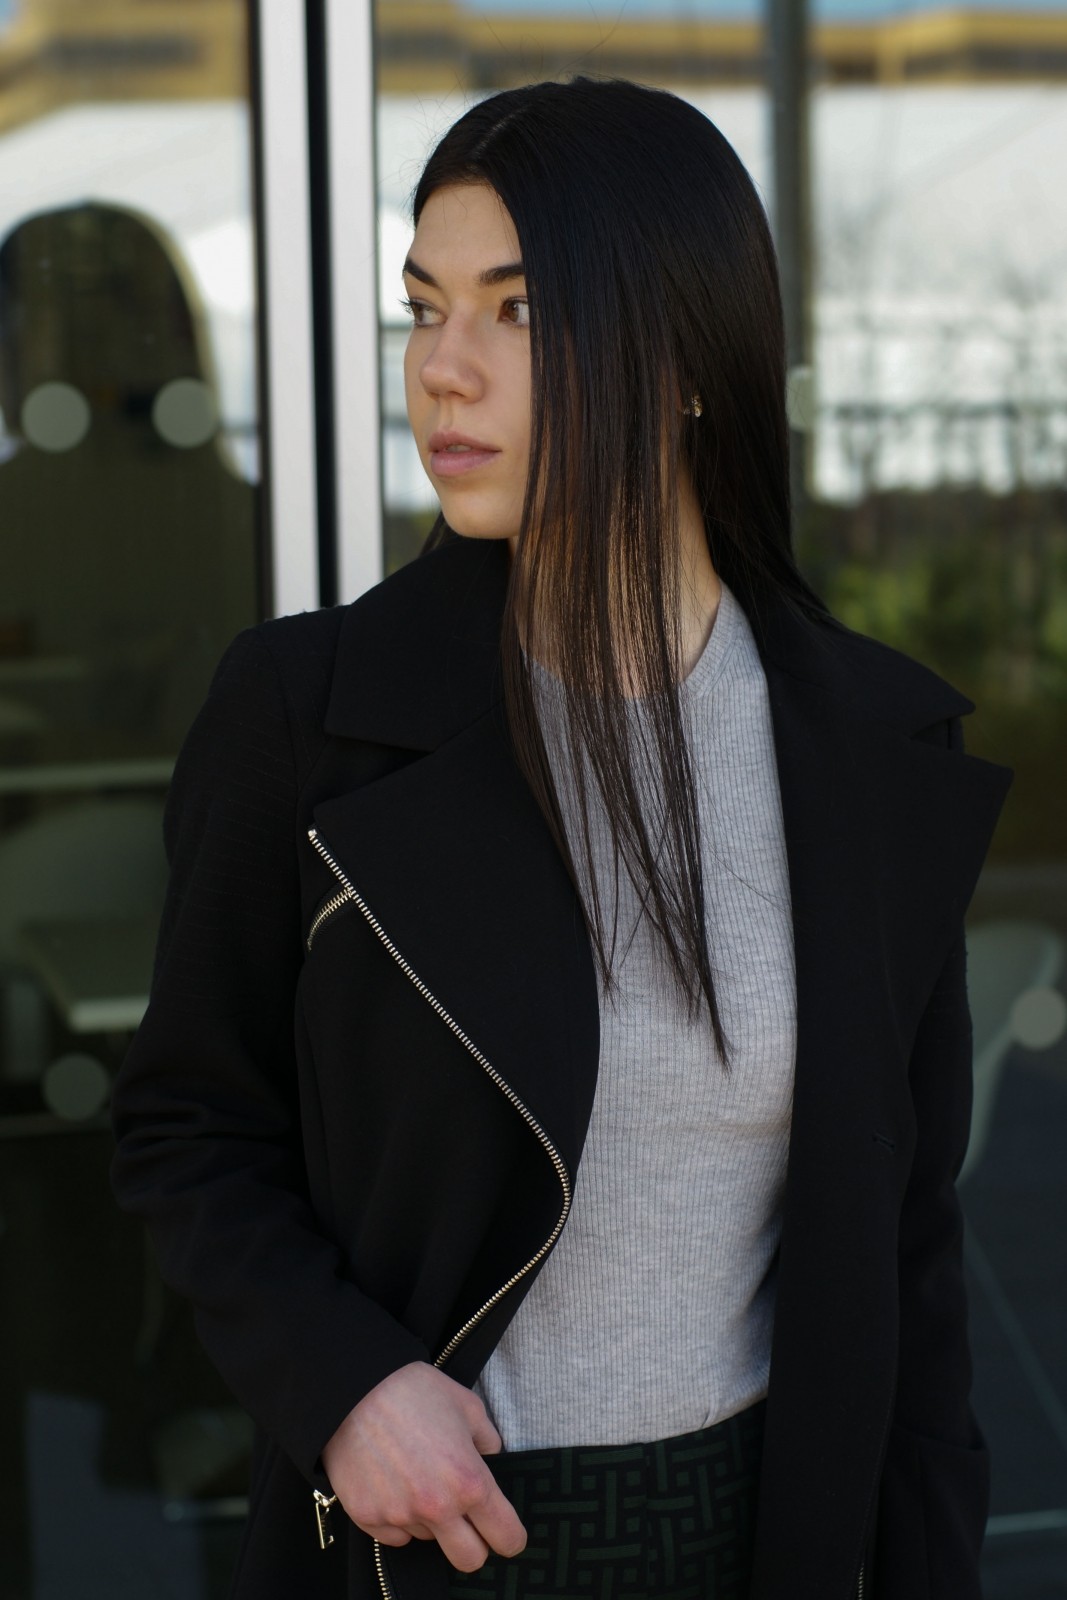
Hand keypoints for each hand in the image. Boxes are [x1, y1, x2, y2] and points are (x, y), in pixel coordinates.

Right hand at [321, 1361, 526, 1572]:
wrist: (354, 1387)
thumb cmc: (414, 1390)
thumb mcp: (467, 1405)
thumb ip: (487, 1439)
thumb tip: (490, 1458)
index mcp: (468, 1481)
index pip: (506, 1536)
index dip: (512, 1537)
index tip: (508, 1532)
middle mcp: (437, 1508)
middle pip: (470, 1560)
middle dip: (476, 1545)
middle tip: (467, 1519)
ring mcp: (400, 1516)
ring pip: (429, 1539)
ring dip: (432, 1521)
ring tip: (418, 1478)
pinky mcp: (368, 1518)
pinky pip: (395, 1535)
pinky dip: (399, 1519)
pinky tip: (393, 1485)